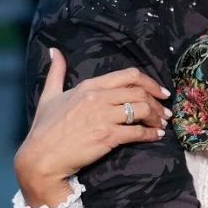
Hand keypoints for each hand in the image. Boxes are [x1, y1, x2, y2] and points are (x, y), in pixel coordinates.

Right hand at [14, 48, 171, 207]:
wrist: (41, 157)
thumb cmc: (44, 128)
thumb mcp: (49, 95)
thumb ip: (56, 72)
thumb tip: (53, 51)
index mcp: (89, 86)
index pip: (128, 76)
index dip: (150, 83)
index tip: (161, 92)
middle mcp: (98, 97)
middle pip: (140, 93)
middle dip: (158, 102)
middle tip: (166, 112)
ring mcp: (104, 117)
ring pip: (142, 110)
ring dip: (157, 118)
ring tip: (162, 125)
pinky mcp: (107, 136)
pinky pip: (137, 132)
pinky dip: (151, 134)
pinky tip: (156, 136)